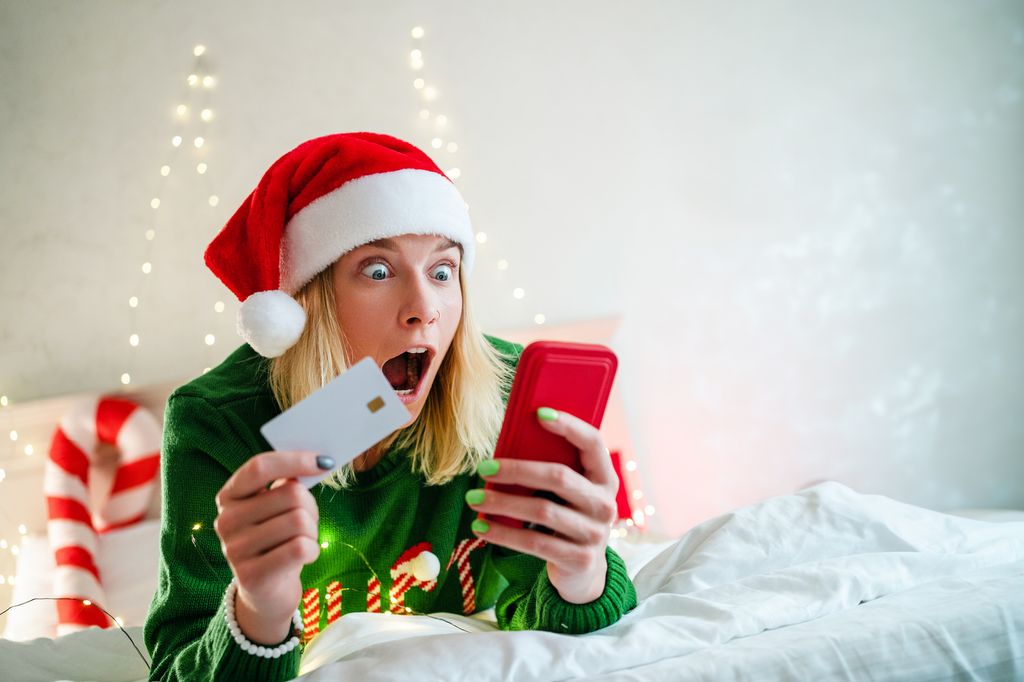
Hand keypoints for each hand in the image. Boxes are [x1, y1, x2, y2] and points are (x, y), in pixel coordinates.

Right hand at [213, 451, 331, 642]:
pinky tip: (303, 557)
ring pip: (299, 521)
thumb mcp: (276, 509)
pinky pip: (300, 548)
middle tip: (308, 521)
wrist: (266, 592)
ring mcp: (235, 549)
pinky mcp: (250, 576)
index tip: (324, 461)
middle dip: (311, 507)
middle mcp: (226, 520)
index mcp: (230, 496)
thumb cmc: (277, 540)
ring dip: (312, 531)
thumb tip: (317, 461)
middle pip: (291, 494)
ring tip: (302, 541)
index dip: (295, 460)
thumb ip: (287, 484)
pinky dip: (312, 550)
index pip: (260, 467)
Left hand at [466, 408, 617, 603]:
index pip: (593, 442)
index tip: (538, 413)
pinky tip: (481, 527)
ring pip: (541, 509)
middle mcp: (605, 504)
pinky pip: (534, 542)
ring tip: (473, 498)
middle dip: (516, 469)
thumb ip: (550, 471)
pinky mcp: (579, 559)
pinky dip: (503, 533)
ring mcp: (595, 533)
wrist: (583, 571)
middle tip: (483, 467)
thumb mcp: (567, 493)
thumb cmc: (566, 517)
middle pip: (558, 476)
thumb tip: (507, 444)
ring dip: (502, 502)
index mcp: (605, 478)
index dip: (569, 425)